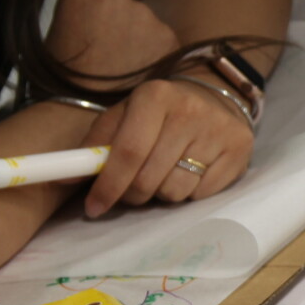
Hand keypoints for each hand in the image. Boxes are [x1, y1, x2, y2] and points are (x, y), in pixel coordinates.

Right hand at [47, 0, 179, 84]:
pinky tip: (137, 74)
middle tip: (107, 52)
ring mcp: (145, 15)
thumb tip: (97, 11)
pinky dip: (154, 54)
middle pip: (122, 2)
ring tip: (121, 67)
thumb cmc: (61, 75)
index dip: (92, 11)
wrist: (80, 110)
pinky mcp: (167, 38)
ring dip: (138, 37)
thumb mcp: (58, 30)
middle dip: (118, 21)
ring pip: (144, 21)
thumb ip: (81, 11)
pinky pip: (162, 41)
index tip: (89, 30)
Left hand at [78, 75, 253, 215]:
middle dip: (132, 195)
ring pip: (175, 191)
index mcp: (155, 96)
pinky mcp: (240, 151)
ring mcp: (218, 131)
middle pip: (149, 179)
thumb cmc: (159, 113)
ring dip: (162, 194)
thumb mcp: (124, 115)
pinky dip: (189, 193)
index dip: (108, 185)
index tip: (94, 208)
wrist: (214, 97)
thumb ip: (95, 144)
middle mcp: (190, 111)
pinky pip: (202, 195)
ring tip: (163, 175)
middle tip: (130, 191)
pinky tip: (189, 173)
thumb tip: (65, 178)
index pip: (128, 152)